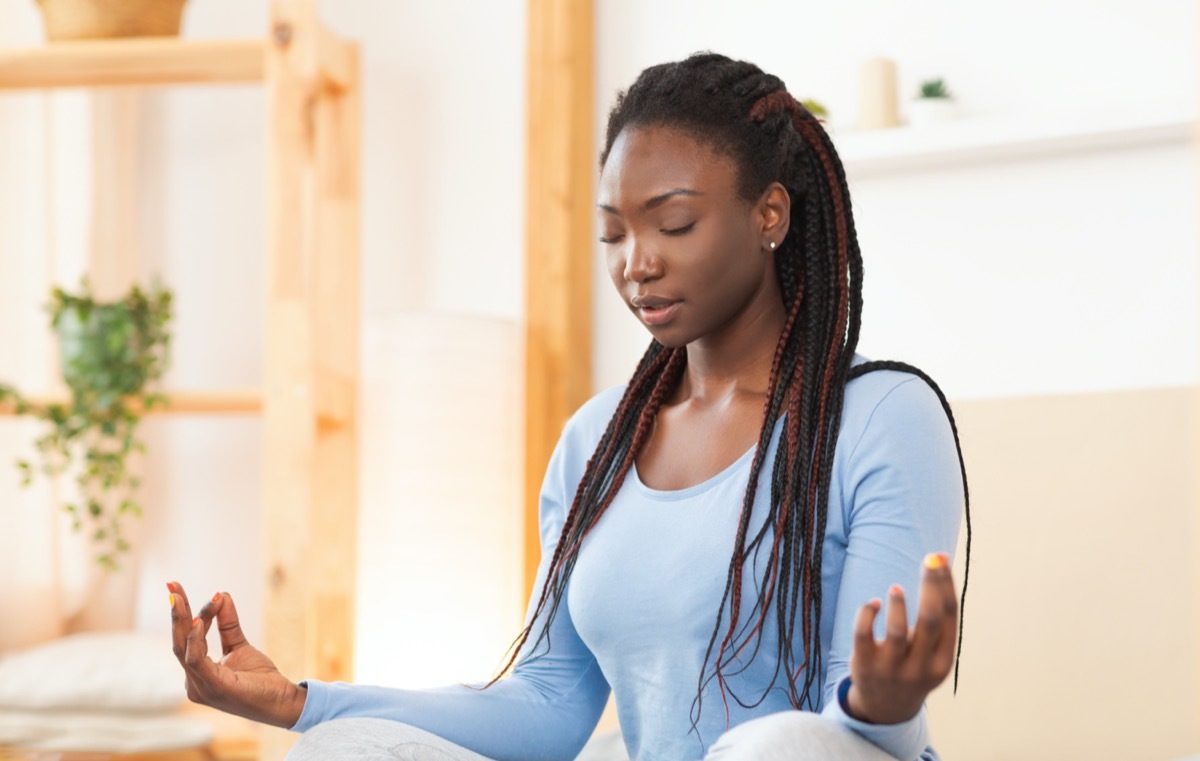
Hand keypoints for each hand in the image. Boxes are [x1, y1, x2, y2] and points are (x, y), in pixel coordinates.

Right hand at [168, 581, 306, 727]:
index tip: (187, 589)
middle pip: (179, 642)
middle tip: (171, 585)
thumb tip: (221, 594)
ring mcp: (202, 687)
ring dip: (182, 620)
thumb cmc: (261, 680)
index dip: (187, 613)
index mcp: (198, 674)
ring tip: (179, 596)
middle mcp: (194, 683)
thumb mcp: (240, 645)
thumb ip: (228, 624)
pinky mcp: (215, 687)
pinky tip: (198, 621)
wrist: (283, 702)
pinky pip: (197, 661)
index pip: (188, 639)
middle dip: (175, 613)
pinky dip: (195, 640)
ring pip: (184, 648)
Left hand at [845, 553, 957, 724]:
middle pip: (928, 619)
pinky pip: (863, 634)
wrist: (886, 708)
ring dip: (898, 604)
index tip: (940, 559)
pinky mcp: (864, 665)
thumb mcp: (932, 651)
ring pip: (896, 630)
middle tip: (928, 560)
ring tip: (896, 589)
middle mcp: (920, 666)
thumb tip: (939, 564)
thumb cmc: (914, 666)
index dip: (946, 584)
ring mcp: (891, 668)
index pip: (948, 616)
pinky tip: (873, 604)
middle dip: (931, 585)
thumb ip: (936, 617)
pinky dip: (868, 613)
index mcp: (942, 660)